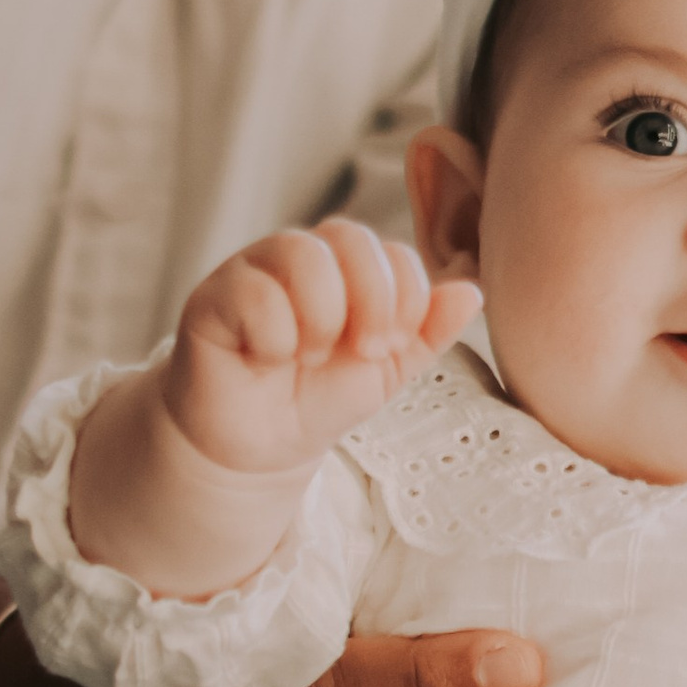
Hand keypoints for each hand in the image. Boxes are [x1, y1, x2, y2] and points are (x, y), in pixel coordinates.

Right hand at [167, 218, 480, 478]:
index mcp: (347, 268)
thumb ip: (428, 332)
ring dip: (322, 315)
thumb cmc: (320, 400)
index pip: (392, 250)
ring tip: (310, 357)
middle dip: (373, 299)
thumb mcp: (386, 371)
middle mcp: (300, 256)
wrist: (258, 450)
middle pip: (350, 236)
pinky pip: (252, 290)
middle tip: (367, 352)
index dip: (407, 295)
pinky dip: (274, 334)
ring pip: (300, 251)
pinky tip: (266, 359)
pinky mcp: (212, 296)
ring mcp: (253, 269)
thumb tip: (473, 291)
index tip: (395, 347)